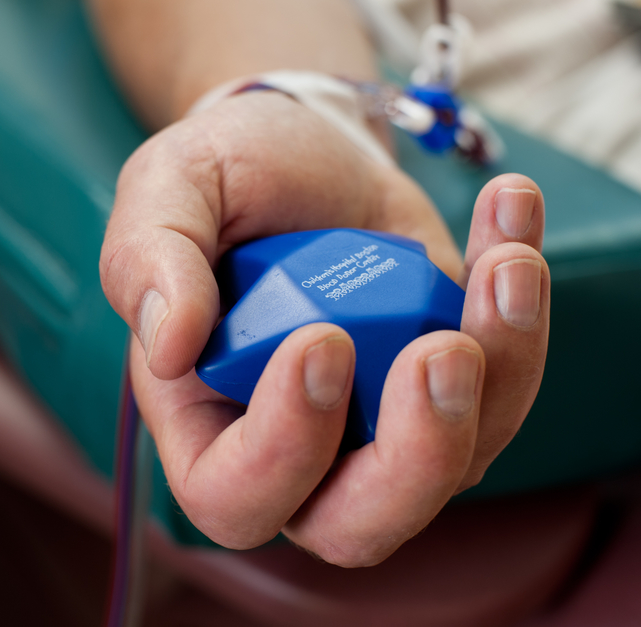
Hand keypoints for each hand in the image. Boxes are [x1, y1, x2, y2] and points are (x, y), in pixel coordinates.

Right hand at [100, 91, 548, 565]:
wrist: (299, 146)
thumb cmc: (221, 179)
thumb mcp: (166, 192)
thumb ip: (149, 262)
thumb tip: (169, 346)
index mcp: (206, 420)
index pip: (233, 494)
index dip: (281, 449)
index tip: (320, 341)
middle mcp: (297, 443)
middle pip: (359, 525)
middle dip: (417, 456)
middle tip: (440, 351)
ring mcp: (381, 417)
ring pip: (460, 459)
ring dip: (501, 367)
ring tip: (504, 262)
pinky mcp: (448, 375)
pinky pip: (505, 380)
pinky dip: (523, 307)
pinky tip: (509, 221)